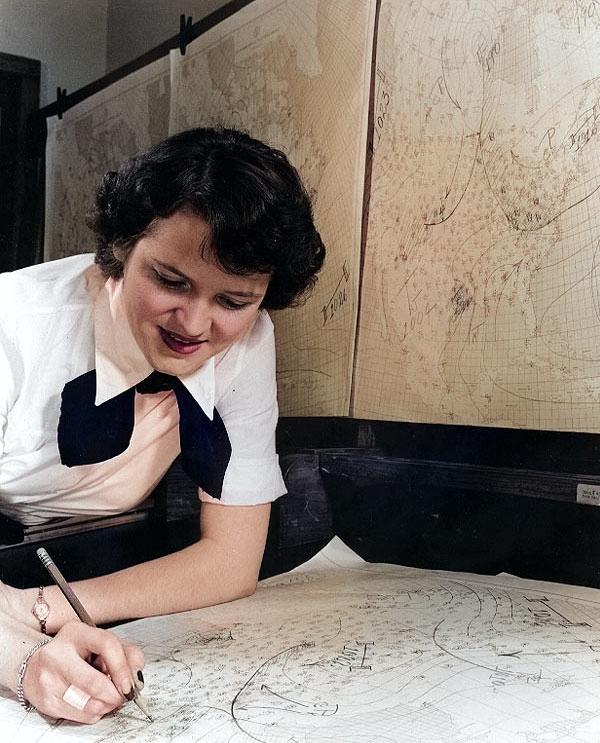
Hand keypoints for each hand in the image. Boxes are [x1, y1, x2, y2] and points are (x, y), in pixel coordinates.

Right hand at [20, 621, 144, 722]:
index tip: (130, 683)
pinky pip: (79, 715)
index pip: (107, 644)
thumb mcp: (98, 643)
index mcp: (76, 633)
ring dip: (106, 706)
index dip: (123, 667)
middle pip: (94, 681)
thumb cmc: (73, 653)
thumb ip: (124, 653)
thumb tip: (136, 675)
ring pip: (87, 703)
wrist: (35, 666)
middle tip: (122, 696)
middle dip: (114, 694)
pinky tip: (92, 703)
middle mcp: (58, 653)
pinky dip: (93, 713)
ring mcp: (49, 678)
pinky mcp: (46, 701)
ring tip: (108, 699)